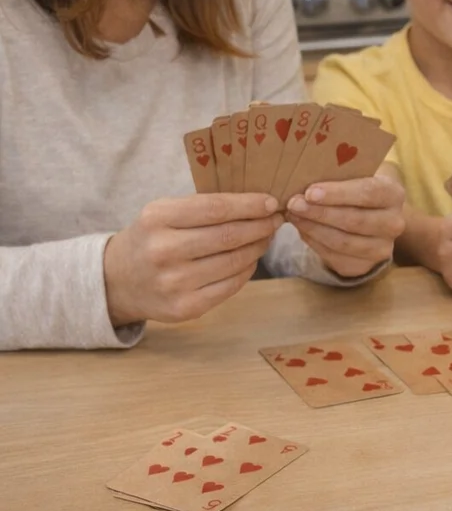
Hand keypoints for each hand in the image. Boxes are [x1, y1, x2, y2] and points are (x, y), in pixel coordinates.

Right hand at [104, 194, 282, 326]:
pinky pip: (231, 285)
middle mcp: (163, 251)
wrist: (118, 281)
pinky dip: (247, 269)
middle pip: (229, 236)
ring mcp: (174, 283)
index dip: (248, 205)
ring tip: (266, 237)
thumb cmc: (151, 239)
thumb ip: (203, 208)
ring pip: (234, 261)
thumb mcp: (164, 213)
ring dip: (258, 247)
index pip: (214, 208)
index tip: (270, 202)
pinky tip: (251, 259)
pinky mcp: (185, 308)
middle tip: (275, 219)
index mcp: (157, 219)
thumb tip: (257, 204)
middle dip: (260, 226)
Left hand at [287, 174, 405, 278]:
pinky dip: (314, 242)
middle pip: (354, 220)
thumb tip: (303, 179)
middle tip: (294, 204)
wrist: (371, 215)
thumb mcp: (355, 174)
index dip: (338, 194)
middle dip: (320, 213)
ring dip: (313, 229)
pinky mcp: (364, 266)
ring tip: (294, 216)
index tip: (310, 192)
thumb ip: (337, 174)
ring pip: (343, 242)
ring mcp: (382, 248)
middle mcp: (394, 223)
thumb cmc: (357, 187)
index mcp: (394, 194)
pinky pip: (335, 257)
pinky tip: (302, 229)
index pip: (368, 193)